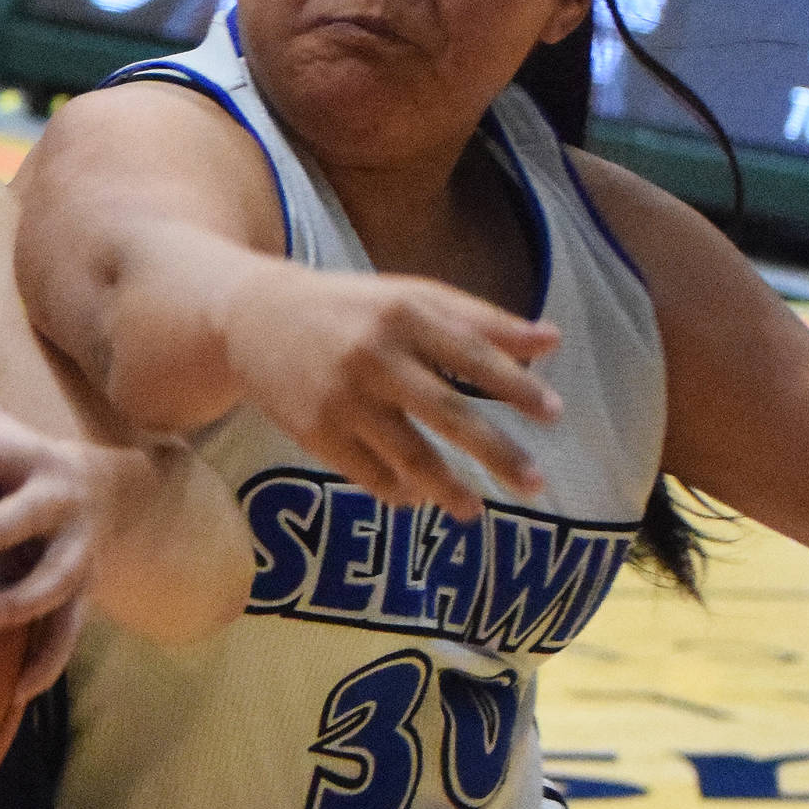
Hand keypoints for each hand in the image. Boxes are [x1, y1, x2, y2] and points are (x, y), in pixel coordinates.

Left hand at [0, 325, 93, 702]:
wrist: (110, 494)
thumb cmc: (11, 455)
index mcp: (22, 455)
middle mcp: (54, 501)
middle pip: (28, 516)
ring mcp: (73, 551)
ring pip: (58, 580)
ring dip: (27, 601)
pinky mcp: (81, 595)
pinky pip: (69, 635)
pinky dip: (45, 664)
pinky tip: (13, 695)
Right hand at [221, 261, 562, 521]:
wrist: (254, 319)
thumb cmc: (350, 308)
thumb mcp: (410, 297)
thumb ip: (480, 320)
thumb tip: (552, 343)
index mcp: (402, 315)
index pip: (471, 354)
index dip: (515, 386)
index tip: (554, 415)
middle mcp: (373, 356)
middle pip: (447, 412)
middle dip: (495, 452)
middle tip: (535, 485)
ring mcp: (342, 398)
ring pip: (407, 454)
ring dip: (446, 488)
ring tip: (473, 511)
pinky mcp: (314, 431)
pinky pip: (367, 474)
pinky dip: (397, 491)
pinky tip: (418, 498)